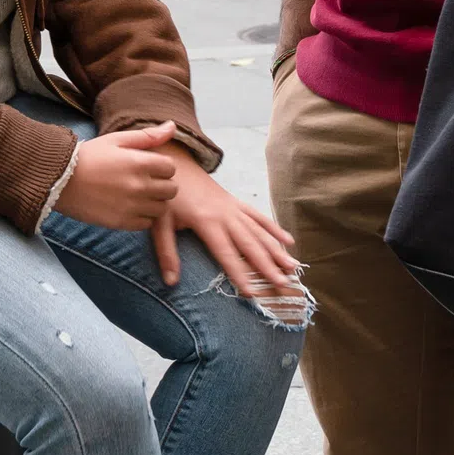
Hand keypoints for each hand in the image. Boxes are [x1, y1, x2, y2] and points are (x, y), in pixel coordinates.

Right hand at [55, 124, 181, 231]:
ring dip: (154, 202)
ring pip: (162, 209)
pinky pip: (146, 224)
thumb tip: (173, 126)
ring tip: (138, 195)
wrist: (58, 180)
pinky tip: (129, 207)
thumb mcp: (116, 140)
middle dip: (162, 184)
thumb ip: (147, 136)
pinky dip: (142, 217)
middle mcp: (139, 185)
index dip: (161, 166)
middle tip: (145, 182)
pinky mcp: (122, 222)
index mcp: (139, 162)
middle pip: (171, 190)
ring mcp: (131, 206)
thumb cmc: (88, 156)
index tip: (149, 167)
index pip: (171, 168)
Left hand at [152, 152, 299, 292]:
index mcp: (206, 222)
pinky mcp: (236, 203)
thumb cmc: (167, 195)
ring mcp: (234, 208)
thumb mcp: (160, 223)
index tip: (251, 291)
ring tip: (293, 267)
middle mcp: (225, 216)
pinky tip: (289, 241)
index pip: (225, 253)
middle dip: (268, 265)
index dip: (239, 273)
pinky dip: (274, 229)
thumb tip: (171, 282)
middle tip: (284, 284)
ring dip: (277, 250)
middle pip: (250, 244)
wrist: (175, 163)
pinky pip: (259, 217)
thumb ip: (166, 253)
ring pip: (260, 232)